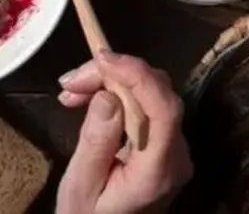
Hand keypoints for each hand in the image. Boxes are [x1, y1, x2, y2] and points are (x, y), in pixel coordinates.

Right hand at [56, 53, 192, 213]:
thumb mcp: (80, 189)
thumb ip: (95, 143)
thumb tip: (107, 95)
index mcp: (158, 172)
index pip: (164, 111)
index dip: (138, 76)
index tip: (102, 59)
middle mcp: (177, 156)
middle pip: (159, 96)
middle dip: (115, 75)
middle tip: (71, 80)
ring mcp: (175, 149)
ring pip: (154, 95)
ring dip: (114, 82)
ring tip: (72, 90)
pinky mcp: (165, 144)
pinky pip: (148, 107)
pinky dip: (120, 95)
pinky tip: (89, 97)